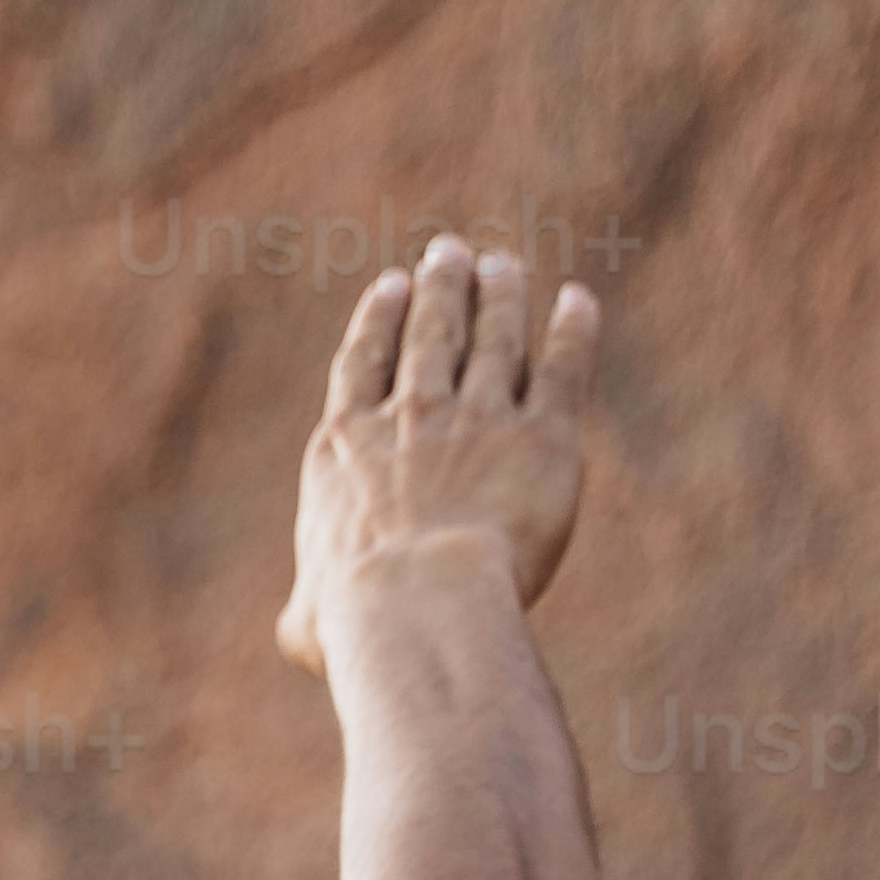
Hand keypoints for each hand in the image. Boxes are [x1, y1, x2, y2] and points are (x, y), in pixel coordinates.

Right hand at [278, 235, 601, 670]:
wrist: (420, 605)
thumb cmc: (354, 625)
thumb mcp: (308, 620)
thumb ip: (306, 606)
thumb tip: (302, 627)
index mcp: (346, 448)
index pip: (363, 364)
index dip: (379, 319)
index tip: (392, 284)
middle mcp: (410, 416)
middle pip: (430, 333)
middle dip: (441, 286)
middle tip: (450, 252)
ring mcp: (479, 420)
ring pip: (494, 338)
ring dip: (501, 295)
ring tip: (505, 265)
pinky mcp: (542, 440)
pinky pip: (561, 370)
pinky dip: (571, 331)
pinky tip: (578, 301)